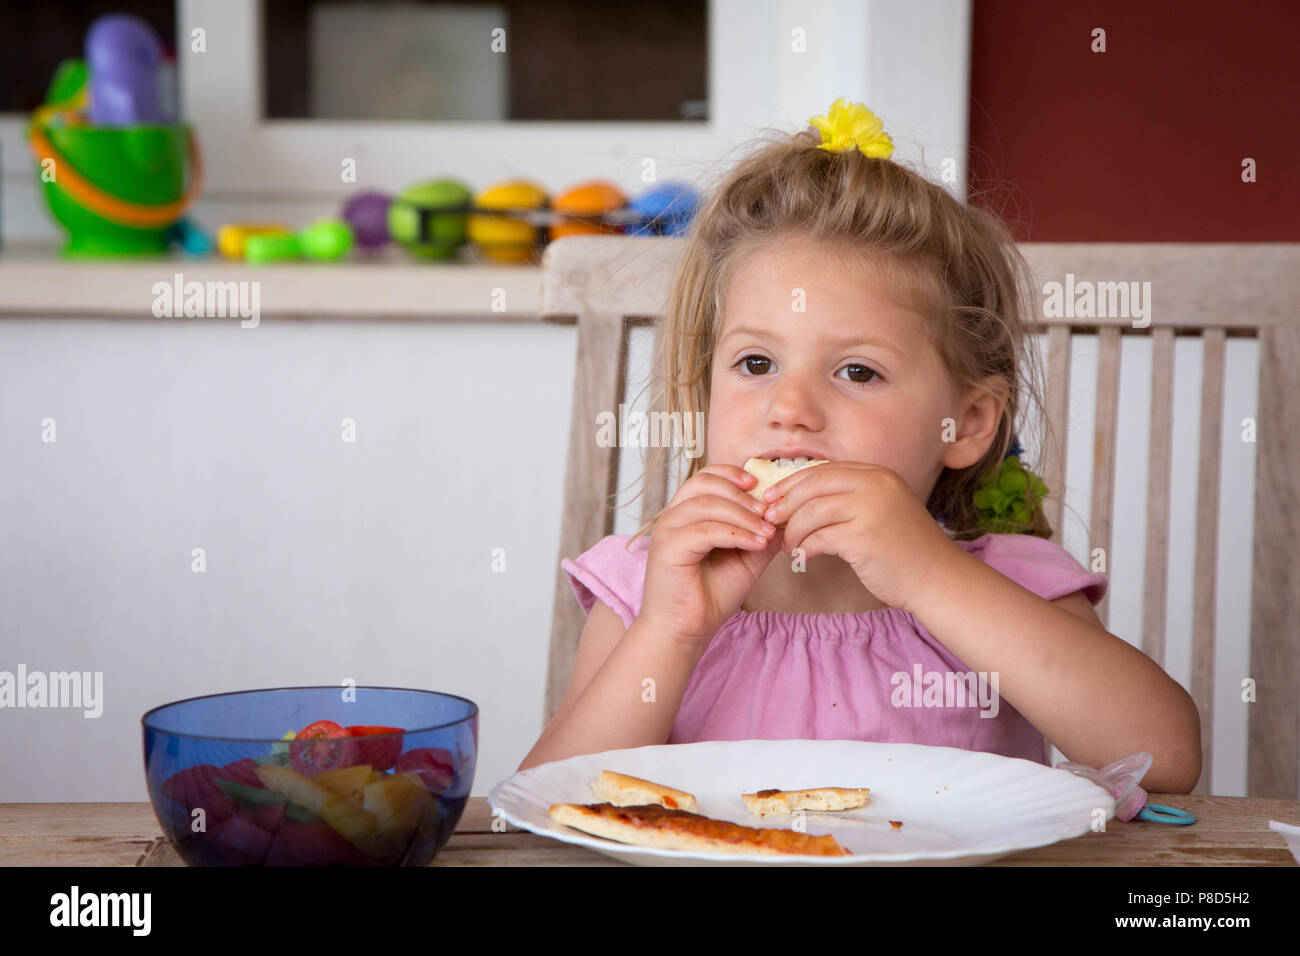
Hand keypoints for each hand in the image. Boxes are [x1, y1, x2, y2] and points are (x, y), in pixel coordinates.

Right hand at [641, 464, 783, 648]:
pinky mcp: (667, 547)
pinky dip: (735, 533)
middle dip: (743, 496)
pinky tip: (756, 543)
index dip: (733, 474)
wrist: (687, 630)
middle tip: (770, 513)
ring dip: (744, 515)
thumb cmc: (710, 595)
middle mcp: (673, 515)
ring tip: (767, 532)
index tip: (760, 485)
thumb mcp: (745, 558)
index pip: (707, 476)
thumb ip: (761, 535)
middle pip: (706, 483)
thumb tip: (787, 518)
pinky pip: (706, 529)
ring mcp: (667, 529)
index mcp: (687, 512)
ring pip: (708, 504)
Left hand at [758, 462, 954, 613]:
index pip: (823, 470)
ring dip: (792, 530)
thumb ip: (849, 498)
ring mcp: (870, 510)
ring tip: (788, 545)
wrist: (935, 578)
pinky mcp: (864, 538)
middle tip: (769, 520)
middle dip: (785, 503)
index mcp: (877, 474)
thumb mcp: (880, 508)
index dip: (792, 483)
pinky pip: (819, 538)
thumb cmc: (903, 548)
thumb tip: (798, 499)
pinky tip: (802, 557)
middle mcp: (875, 485)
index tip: (772, 498)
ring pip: (811, 512)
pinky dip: (805, 548)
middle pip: (812, 485)